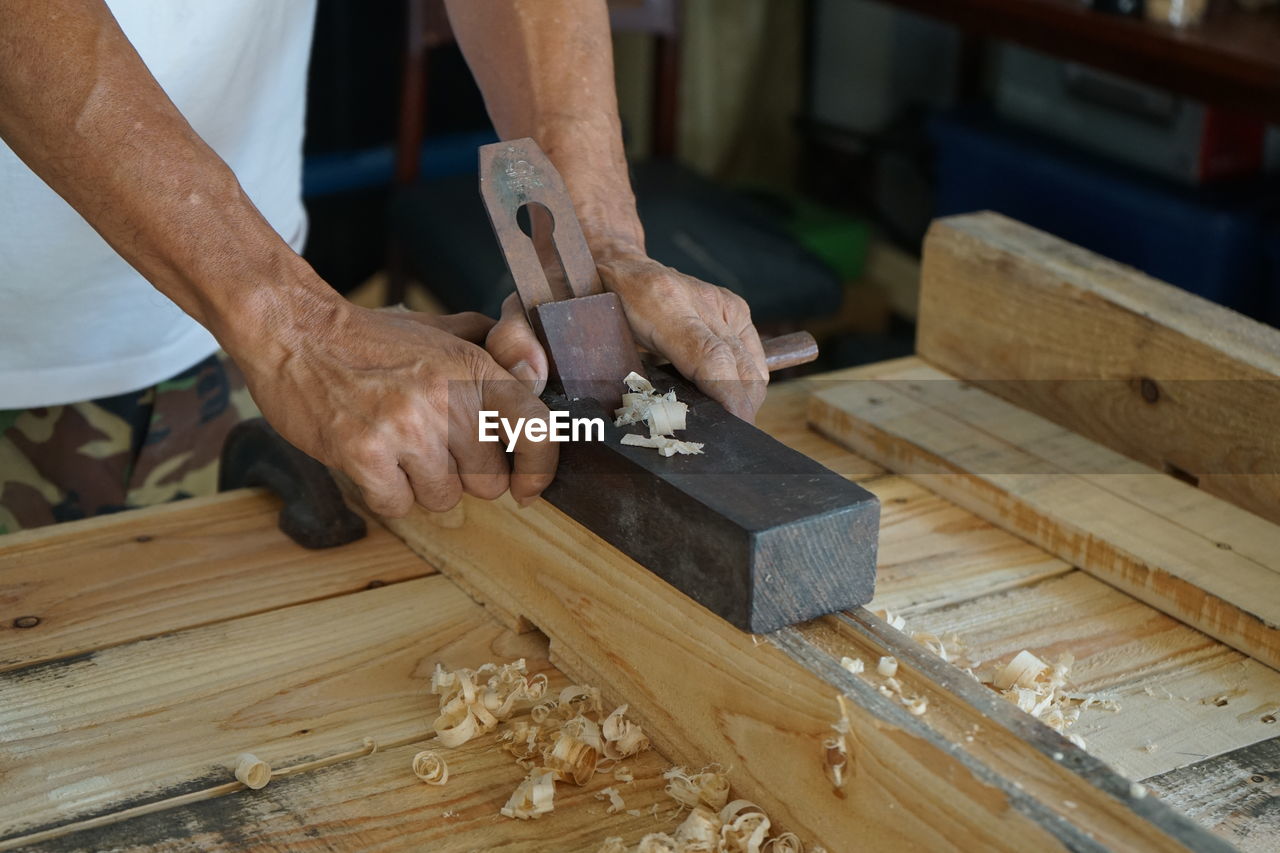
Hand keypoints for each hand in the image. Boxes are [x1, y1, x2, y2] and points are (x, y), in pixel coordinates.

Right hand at [230, 300, 557, 517]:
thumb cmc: (373, 339)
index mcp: (474, 367)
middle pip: (488, 481)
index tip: (527, 486)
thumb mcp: (445, 330)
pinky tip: (373, 459)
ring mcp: (405, 427)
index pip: (536, 429)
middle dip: (465, 474)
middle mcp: (447, 398)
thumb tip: (540, 374)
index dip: (539, 468)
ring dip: (422, 484)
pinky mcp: (364, 454)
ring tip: (397, 446)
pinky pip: (399, 505)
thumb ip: (498, 351)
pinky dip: (386, 492)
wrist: (296, 332)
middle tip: (434, 446)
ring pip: (444, 499)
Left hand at [486, 254, 768, 420]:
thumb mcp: (529, 312)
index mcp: (660, 298)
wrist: (603, 255)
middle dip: (727, 419)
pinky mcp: (738, 314)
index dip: (721, 407)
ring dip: (734, 408)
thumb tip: (530, 376)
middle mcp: (702, 298)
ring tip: (699, 430)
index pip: (712, 361)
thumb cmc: (571, 291)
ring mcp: (726, 305)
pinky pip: (755, 367)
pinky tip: (710, 408)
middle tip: (696, 448)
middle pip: (740, 375)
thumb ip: (515, 341)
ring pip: (753, 374)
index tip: (713, 441)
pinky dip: (740, 393)